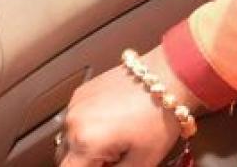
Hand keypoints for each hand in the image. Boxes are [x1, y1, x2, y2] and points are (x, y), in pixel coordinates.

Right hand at [57, 47, 201, 165]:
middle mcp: (74, 122)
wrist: (169, 77)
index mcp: (85, 143)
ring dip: (86, 144)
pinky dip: (89, 125)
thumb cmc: (160, 117)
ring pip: (71, 137)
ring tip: (117, 138)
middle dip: (88, 161)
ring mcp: (76, 104)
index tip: (106, 166)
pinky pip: (77, 118)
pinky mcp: (83, 91)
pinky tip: (114, 122)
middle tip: (116, 156)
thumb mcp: (143, 161)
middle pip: (67, 157)